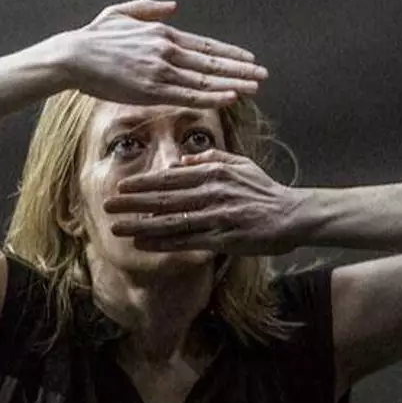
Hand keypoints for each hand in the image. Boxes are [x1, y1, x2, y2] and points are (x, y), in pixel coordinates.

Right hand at [61, 0, 268, 108]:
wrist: (74, 57)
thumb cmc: (94, 38)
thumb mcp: (121, 13)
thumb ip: (148, 8)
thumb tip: (173, 6)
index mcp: (163, 33)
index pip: (206, 45)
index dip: (229, 53)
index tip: (248, 59)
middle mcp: (168, 50)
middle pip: (213, 62)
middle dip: (241, 69)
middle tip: (263, 75)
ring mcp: (162, 71)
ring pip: (206, 79)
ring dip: (233, 84)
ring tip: (254, 88)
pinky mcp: (152, 90)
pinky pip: (189, 95)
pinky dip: (211, 96)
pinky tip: (229, 97)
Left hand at [102, 148, 300, 255]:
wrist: (293, 214)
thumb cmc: (264, 189)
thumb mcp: (240, 164)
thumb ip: (211, 158)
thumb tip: (183, 158)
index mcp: (214, 173)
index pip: (171, 177)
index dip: (144, 183)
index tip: (122, 187)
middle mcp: (212, 193)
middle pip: (165, 198)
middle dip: (133, 203)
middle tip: (108, 206)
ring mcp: (218, 216)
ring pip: (172, 221)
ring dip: (142, 225)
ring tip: (118, 227)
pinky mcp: (224, 238)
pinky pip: (188, 241)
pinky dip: (164, 243)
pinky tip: (144, 245)